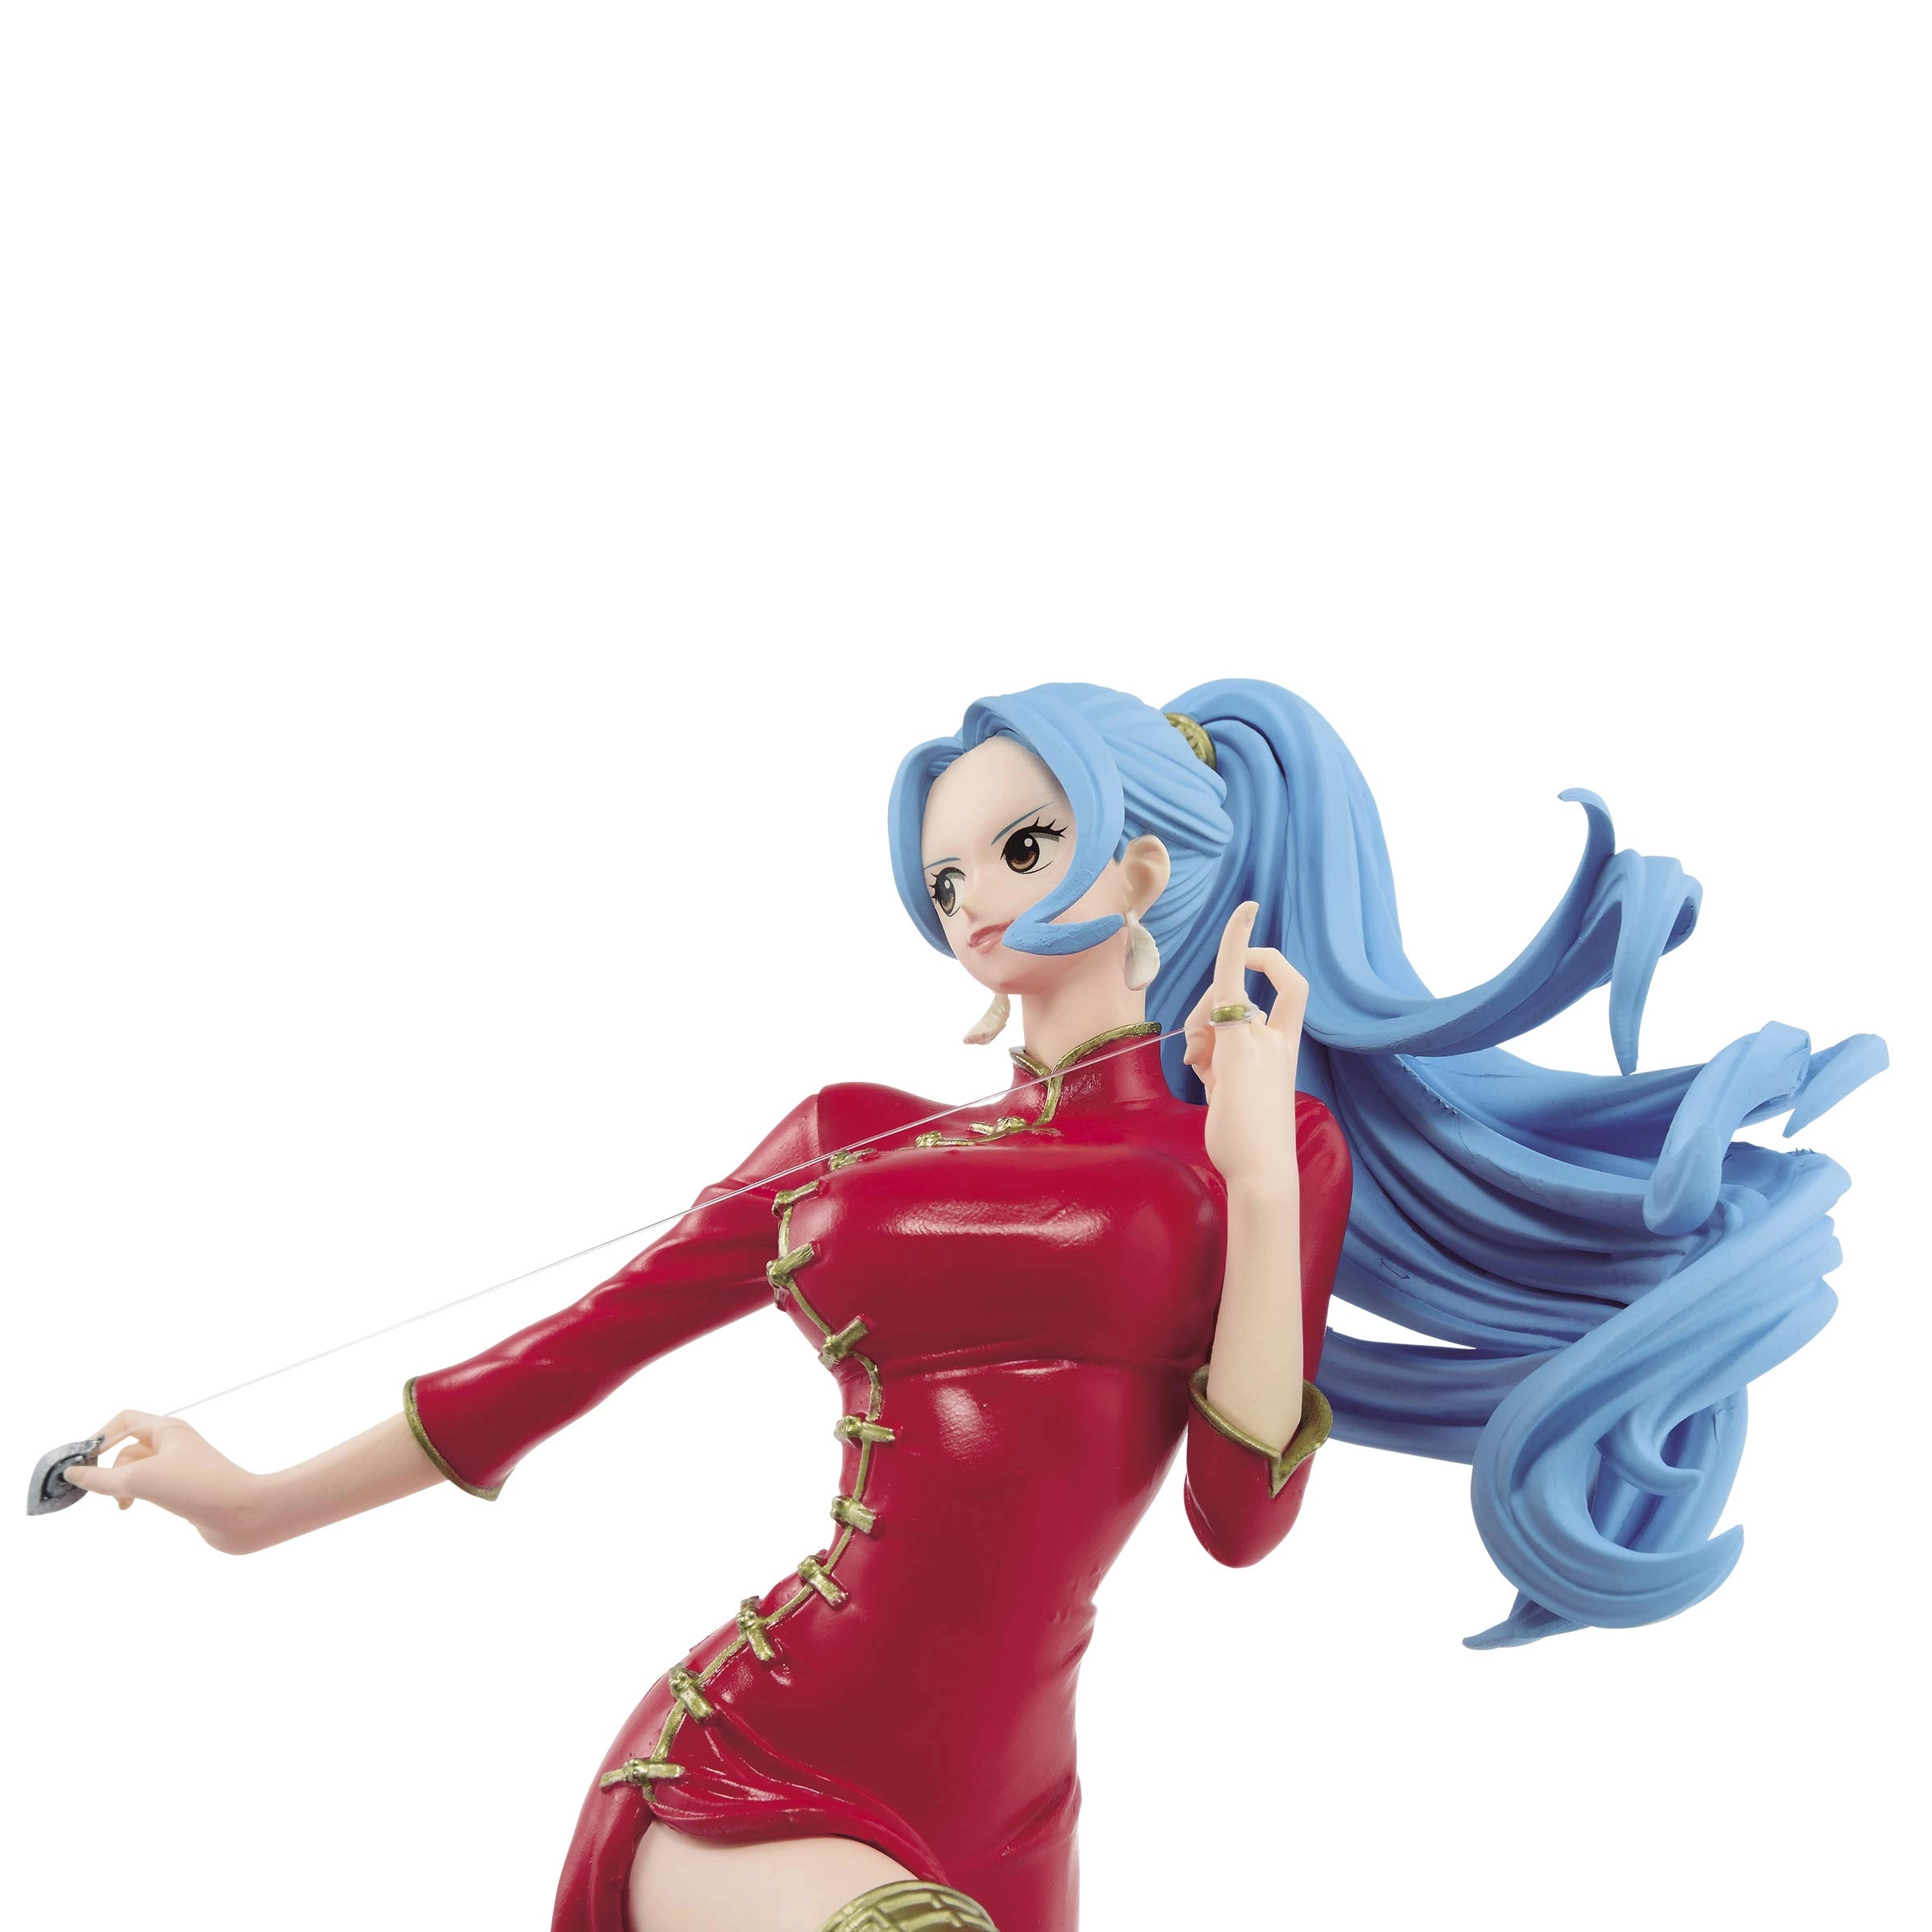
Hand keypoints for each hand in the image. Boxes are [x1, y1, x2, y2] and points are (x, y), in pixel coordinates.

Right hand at [64, 1411, 270, 1554]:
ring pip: (136, 1470)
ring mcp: (179, 1465)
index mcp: (167, 1429)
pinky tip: (132, 1506)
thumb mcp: (139, 1480)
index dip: (99, 1438)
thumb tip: (72, 1473)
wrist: (241, 1513)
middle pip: (126, 1448)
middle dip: (111, 1470)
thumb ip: (101, 1479)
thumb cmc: (195, 1488)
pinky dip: (136, 1494)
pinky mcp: (183, 1487)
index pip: (123, 1420)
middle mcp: (174, 1442)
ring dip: (122, 1486)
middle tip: (107, 1492)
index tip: (82, 1464)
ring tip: (124, 1505)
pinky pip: (149, 1484)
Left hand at [1183, 901, 1307, 1193]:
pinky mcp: (1239, 1047)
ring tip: (1202, 1071)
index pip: (1289, 987)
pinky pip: (1225, 995)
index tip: (1247, 915)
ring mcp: (1260, 1041)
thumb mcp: (1232, 1089)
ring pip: (1217, 1006)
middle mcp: (1278, 1039)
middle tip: (1193, 1051)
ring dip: (1199, 1029)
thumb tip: (1198, 1039)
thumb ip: (1219, 1056)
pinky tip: (1246, 917)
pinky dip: (1234, 949)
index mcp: (1285, 1048)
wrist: (1263, 1169)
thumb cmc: (1247, 1139)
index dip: (1266, 954)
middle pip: (1233, 996)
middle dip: (1204, 1009)